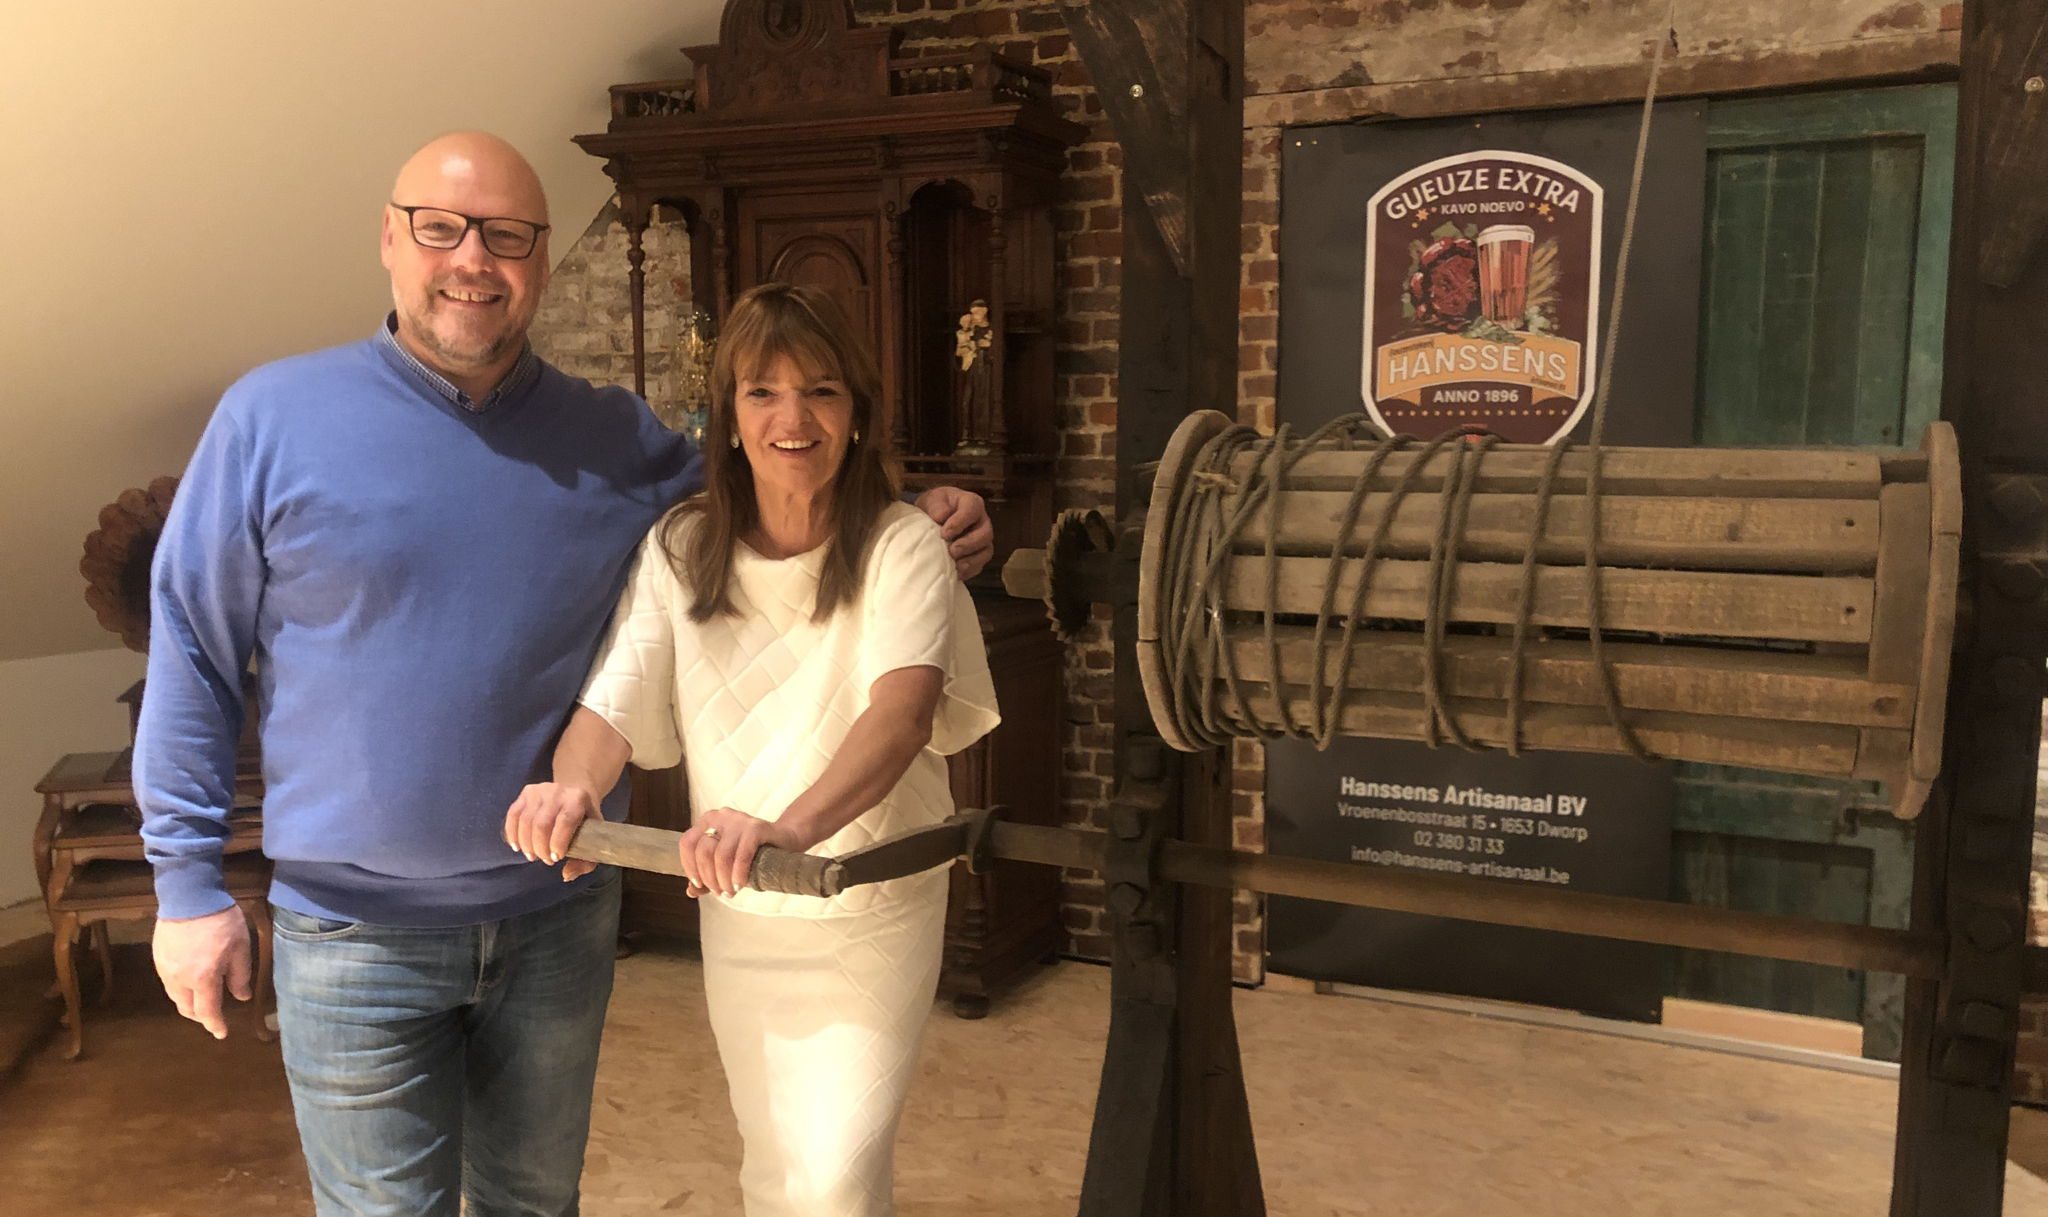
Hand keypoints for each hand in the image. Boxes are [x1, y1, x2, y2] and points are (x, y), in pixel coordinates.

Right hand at [153, 907, 251, 1039]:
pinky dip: (180, 988)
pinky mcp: (157, 958)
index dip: (215, 1025)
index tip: (221, 1033)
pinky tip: (189, 981)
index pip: (208, 1011)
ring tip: (202, 999)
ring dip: (189, 1003)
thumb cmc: (221, 921)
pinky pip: (168, 982)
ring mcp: (165, 969)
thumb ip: (240, 975)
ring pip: (175, 997)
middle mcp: (180, 979)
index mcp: (203, 978)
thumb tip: (241, 997)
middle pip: (187, 1008)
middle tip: (213, 1015)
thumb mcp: (240, 947)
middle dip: (201, 1016)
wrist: (189, 896)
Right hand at [503, 781, 602, 881]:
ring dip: (526, 845)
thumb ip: (585, 862)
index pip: (565, 821)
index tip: (557, 858)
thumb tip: (566, 875)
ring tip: (533, 855)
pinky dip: (512, 834)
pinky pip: (513, 815)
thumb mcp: (593, 837)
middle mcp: (557, 791)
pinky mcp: (525, 793)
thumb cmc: (585, 819)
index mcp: (578, 799)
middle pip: (541, 824)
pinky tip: (517, 846)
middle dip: (541, 848)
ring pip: (525, 821)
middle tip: (546, 860)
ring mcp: (539, 790)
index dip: (558, 843)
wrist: (576, 791)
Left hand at [677, 807, 813, 897]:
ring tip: (731, 891)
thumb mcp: (725, 865)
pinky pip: (742, 854)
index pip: (687, 843)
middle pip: (703, 851)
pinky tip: (740, 884)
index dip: (689, 867)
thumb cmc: (751, 853)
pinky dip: (739, 873)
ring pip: (721, 855)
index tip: (699, 885)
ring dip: (724, 880)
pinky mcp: (757, 827)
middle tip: (720, 892)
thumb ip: (706, 877)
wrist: (785, 840)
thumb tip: (690, 891)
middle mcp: (721, 816)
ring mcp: (740, 820)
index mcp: (708, 821)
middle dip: (710, 878)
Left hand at [915, 486, 994, 579]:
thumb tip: (941, 517)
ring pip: (986, 552)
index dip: (960, 522)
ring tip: (956, 566)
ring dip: (971, 560)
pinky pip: (980, 565)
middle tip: (952, 551)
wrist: (930, 520)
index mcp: (972, 504)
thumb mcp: (932, 500)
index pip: (973, 509)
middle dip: (969, 544)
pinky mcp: (978, 556)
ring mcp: (982, 540)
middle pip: (985, 534)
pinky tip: (956, 573)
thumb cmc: (934, 507)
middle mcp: (982, 522)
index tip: (944, 533)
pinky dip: (969, 571)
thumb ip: (936, 506)